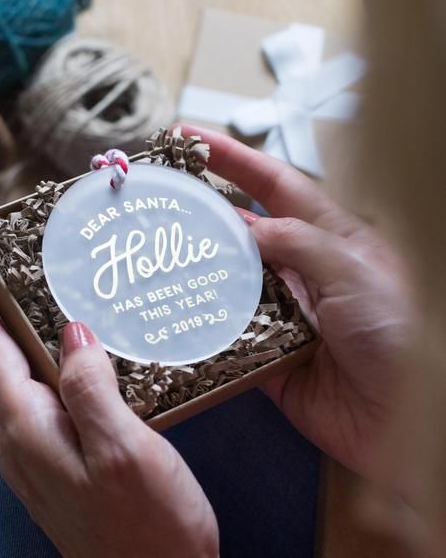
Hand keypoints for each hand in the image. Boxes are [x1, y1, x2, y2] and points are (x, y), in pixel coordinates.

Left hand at [0, 254, 219, 557]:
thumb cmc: (151, 525)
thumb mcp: (125, 451)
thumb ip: (90, 389)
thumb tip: (71, 333)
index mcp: (30, 431)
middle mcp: (22, 443)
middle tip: (6, 268)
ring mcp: (38, 457)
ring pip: (22, 381)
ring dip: (22, 338)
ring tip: (38, 300)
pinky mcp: (60, 464)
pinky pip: (45, 401)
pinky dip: (49, 367)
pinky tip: (73, 358)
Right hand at [182, 126, 410, 480]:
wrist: (404, 419)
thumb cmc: (396, 333)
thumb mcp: (354, 271)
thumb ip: (299, 242)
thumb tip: (246, 228)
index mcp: (329, 239)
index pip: (275, 186)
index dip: (235, 159)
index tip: (193, 138)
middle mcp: (300, 271)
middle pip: (244, 232)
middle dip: (204, 212)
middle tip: (159, 198)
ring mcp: (280, 313)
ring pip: (229, 282)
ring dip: (196, 268)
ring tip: (152, 252)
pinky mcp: (265, 355)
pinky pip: (226, 335)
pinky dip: (201, 325)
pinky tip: (170, 312)